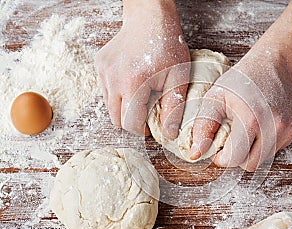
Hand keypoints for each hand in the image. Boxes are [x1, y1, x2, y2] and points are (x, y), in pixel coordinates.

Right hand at [95, 0, 189, 138]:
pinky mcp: (99, 65)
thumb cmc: (168, 46)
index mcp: (133, 84)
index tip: (151, 124)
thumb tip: (169, 134)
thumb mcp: (178, 78)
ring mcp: (103, 72)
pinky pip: (105, 90)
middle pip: (115, 119)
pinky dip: (118, 93)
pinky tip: (132, 81)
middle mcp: (113, 80)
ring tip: (141, 93)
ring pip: (109, 105)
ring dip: (124, 107)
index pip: (130, 123)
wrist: (150, 18)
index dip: (142, 129)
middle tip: (146, 110)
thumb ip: (173, 108)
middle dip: (131, 121)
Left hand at [190, 48, 291, 171]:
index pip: (235, 158)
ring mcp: (288, 128)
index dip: (222, 158)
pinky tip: (260, 125)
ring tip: (245, 130)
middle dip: (237, 157)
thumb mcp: (215, 98)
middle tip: (230, 140)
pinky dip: (264, 143)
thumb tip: (195, 154)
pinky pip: (275, 149)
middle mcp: (273, 126)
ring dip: (251, 151)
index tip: (218, 148)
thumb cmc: (240, 80)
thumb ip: (203, 127)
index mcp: (251, 119)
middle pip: (250, 164)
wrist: (274, 64)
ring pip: (263, 159)